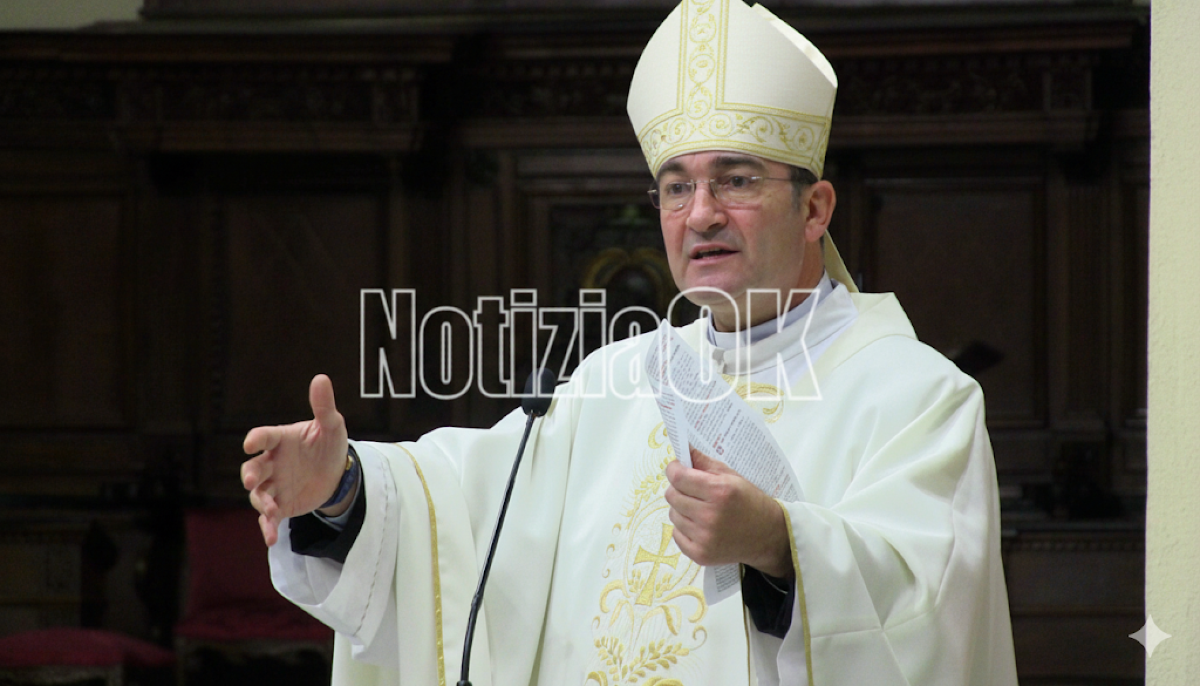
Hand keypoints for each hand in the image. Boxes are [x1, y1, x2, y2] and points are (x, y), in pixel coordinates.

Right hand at [240, 374, 349, 546]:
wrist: (336, 472)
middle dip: (251, 475)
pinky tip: (271, 539)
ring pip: (258, 495)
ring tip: (271, 511)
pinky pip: (269, 518)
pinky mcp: (280, 505)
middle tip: (253, 480)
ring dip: (261, 503)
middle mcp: (272, 463)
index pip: (264, 436)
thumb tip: (321, 378)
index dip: (256, 438)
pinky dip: (267, 528)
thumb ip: (324, 406)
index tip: (250, 443)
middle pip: (253, 468)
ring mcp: (274, 485)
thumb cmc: (328, 444)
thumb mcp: (332, 426)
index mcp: (281, 440)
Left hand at [664, 447, 793, 577]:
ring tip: (701, 509)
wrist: (767, 536)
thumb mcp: (732, 476)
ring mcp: (704, 538)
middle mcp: (710, 516)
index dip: (674, 469)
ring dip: (682, 509)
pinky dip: (684, 528)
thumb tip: (683, 449)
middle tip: (693, 490)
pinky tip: (700, 526)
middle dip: (679, 489)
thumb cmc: (749, 502)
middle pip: (671, 495)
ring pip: (673, 514)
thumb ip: (705, 462)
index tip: (677, 468)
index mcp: (719, 492)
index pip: (678, 477)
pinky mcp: (700, 554)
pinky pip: (676, 534)